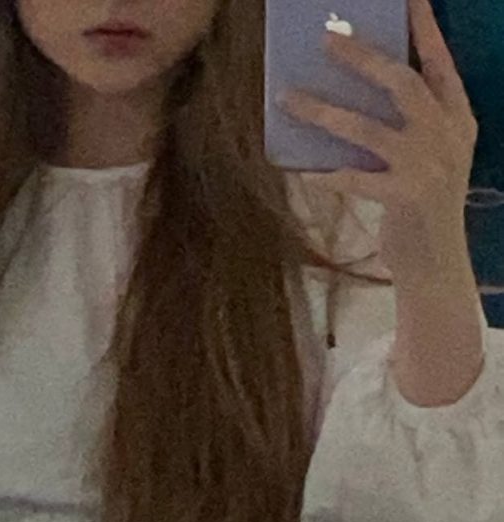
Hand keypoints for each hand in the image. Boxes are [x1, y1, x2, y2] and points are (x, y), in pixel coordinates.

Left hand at [276, 0, 478, 275]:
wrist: (437, 264)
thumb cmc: (421, 210)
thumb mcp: (428, 160)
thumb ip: (408, 128)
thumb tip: (354, 98)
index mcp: (458, 120)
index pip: (441, 64)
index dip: (425, 30)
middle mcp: (448, 136)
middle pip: (402, 83)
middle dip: (363, 57)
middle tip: (328, 38)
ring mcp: (428, 166)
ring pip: (368, 128)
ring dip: (324, 111)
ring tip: (288, 98)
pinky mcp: (406, 197)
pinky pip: (355, 179)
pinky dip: (326, 174)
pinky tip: (301, 171)